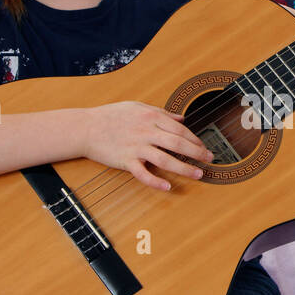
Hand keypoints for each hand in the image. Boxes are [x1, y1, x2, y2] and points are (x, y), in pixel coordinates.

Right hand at [79, 102, 213, 191]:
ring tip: (198, 174)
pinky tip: (168, 187)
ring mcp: (136, 147)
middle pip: (178, 144)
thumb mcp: (138, 107)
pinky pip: (143, 174)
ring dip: (184, 168)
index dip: (195, 140)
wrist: (86, 127)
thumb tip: (181, 118)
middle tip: (209, 160)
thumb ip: (161, 113)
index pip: (180, 130)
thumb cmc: (111, 116)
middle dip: (197, 153)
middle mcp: (146, 132)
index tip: (204, 147)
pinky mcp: (126, 161)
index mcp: (150, 118)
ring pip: (166, 160)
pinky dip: (156, 181)